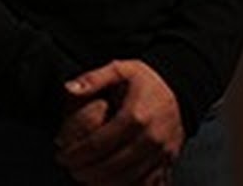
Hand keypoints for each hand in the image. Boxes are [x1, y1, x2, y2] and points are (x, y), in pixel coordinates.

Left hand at [54, 59, 184, 184]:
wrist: (180, 87)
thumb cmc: (147, 80)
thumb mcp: (120, 69)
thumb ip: (93, 78)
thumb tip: (69, 88)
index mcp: (135, 116)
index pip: (98, 144)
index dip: (76, 154)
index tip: (62, 156)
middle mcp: (150, 138)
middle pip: (111, 167)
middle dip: (86, 172)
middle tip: (71, 169)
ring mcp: (160, 152)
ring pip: (128, 180)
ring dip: (103, 184)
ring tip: (85, 178)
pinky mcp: (167, 161)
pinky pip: (146, 183)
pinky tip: (111, 183)